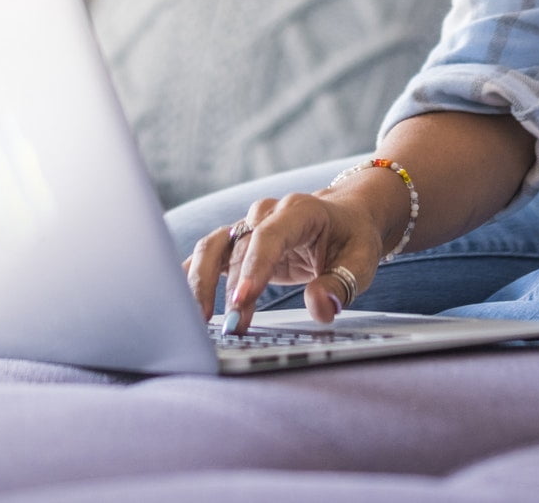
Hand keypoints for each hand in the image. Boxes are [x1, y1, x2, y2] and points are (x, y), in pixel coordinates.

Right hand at [184, 192, 383, 332]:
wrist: (346, 217)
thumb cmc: (352, 239)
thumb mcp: (360, 262)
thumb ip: (339, 286)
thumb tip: (319, 308)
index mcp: (298, 210)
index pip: (269, 236)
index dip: (254, 267)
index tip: (243, 301)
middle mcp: (266, 214)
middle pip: (236, 246)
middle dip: (228, 289)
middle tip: (229, 327)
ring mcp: (247, 227)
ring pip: (211, 248)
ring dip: (201, 283)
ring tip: (199, 321)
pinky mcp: (237, 245)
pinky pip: (208, 257)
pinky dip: (192, 277)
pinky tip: (178, 301)